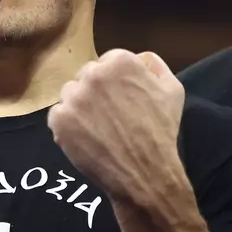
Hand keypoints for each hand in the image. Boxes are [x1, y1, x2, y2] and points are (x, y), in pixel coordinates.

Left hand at [48, 50, 187, 207]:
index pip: (107, 62)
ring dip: (80, 106)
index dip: (115, 82)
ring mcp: (74, 97)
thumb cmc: (161, 132)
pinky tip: (86, 137)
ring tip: (97, 127)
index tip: (121, 100)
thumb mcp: (172, 90)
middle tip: (109, 116)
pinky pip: (58, 114)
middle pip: (87, 76)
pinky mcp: (60, 119)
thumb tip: (139, 58)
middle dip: (96, 92)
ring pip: (70, 94)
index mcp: (120, 62)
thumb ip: (155, 66)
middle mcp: (93, 74)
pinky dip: (68, 125)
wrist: (145, 173)